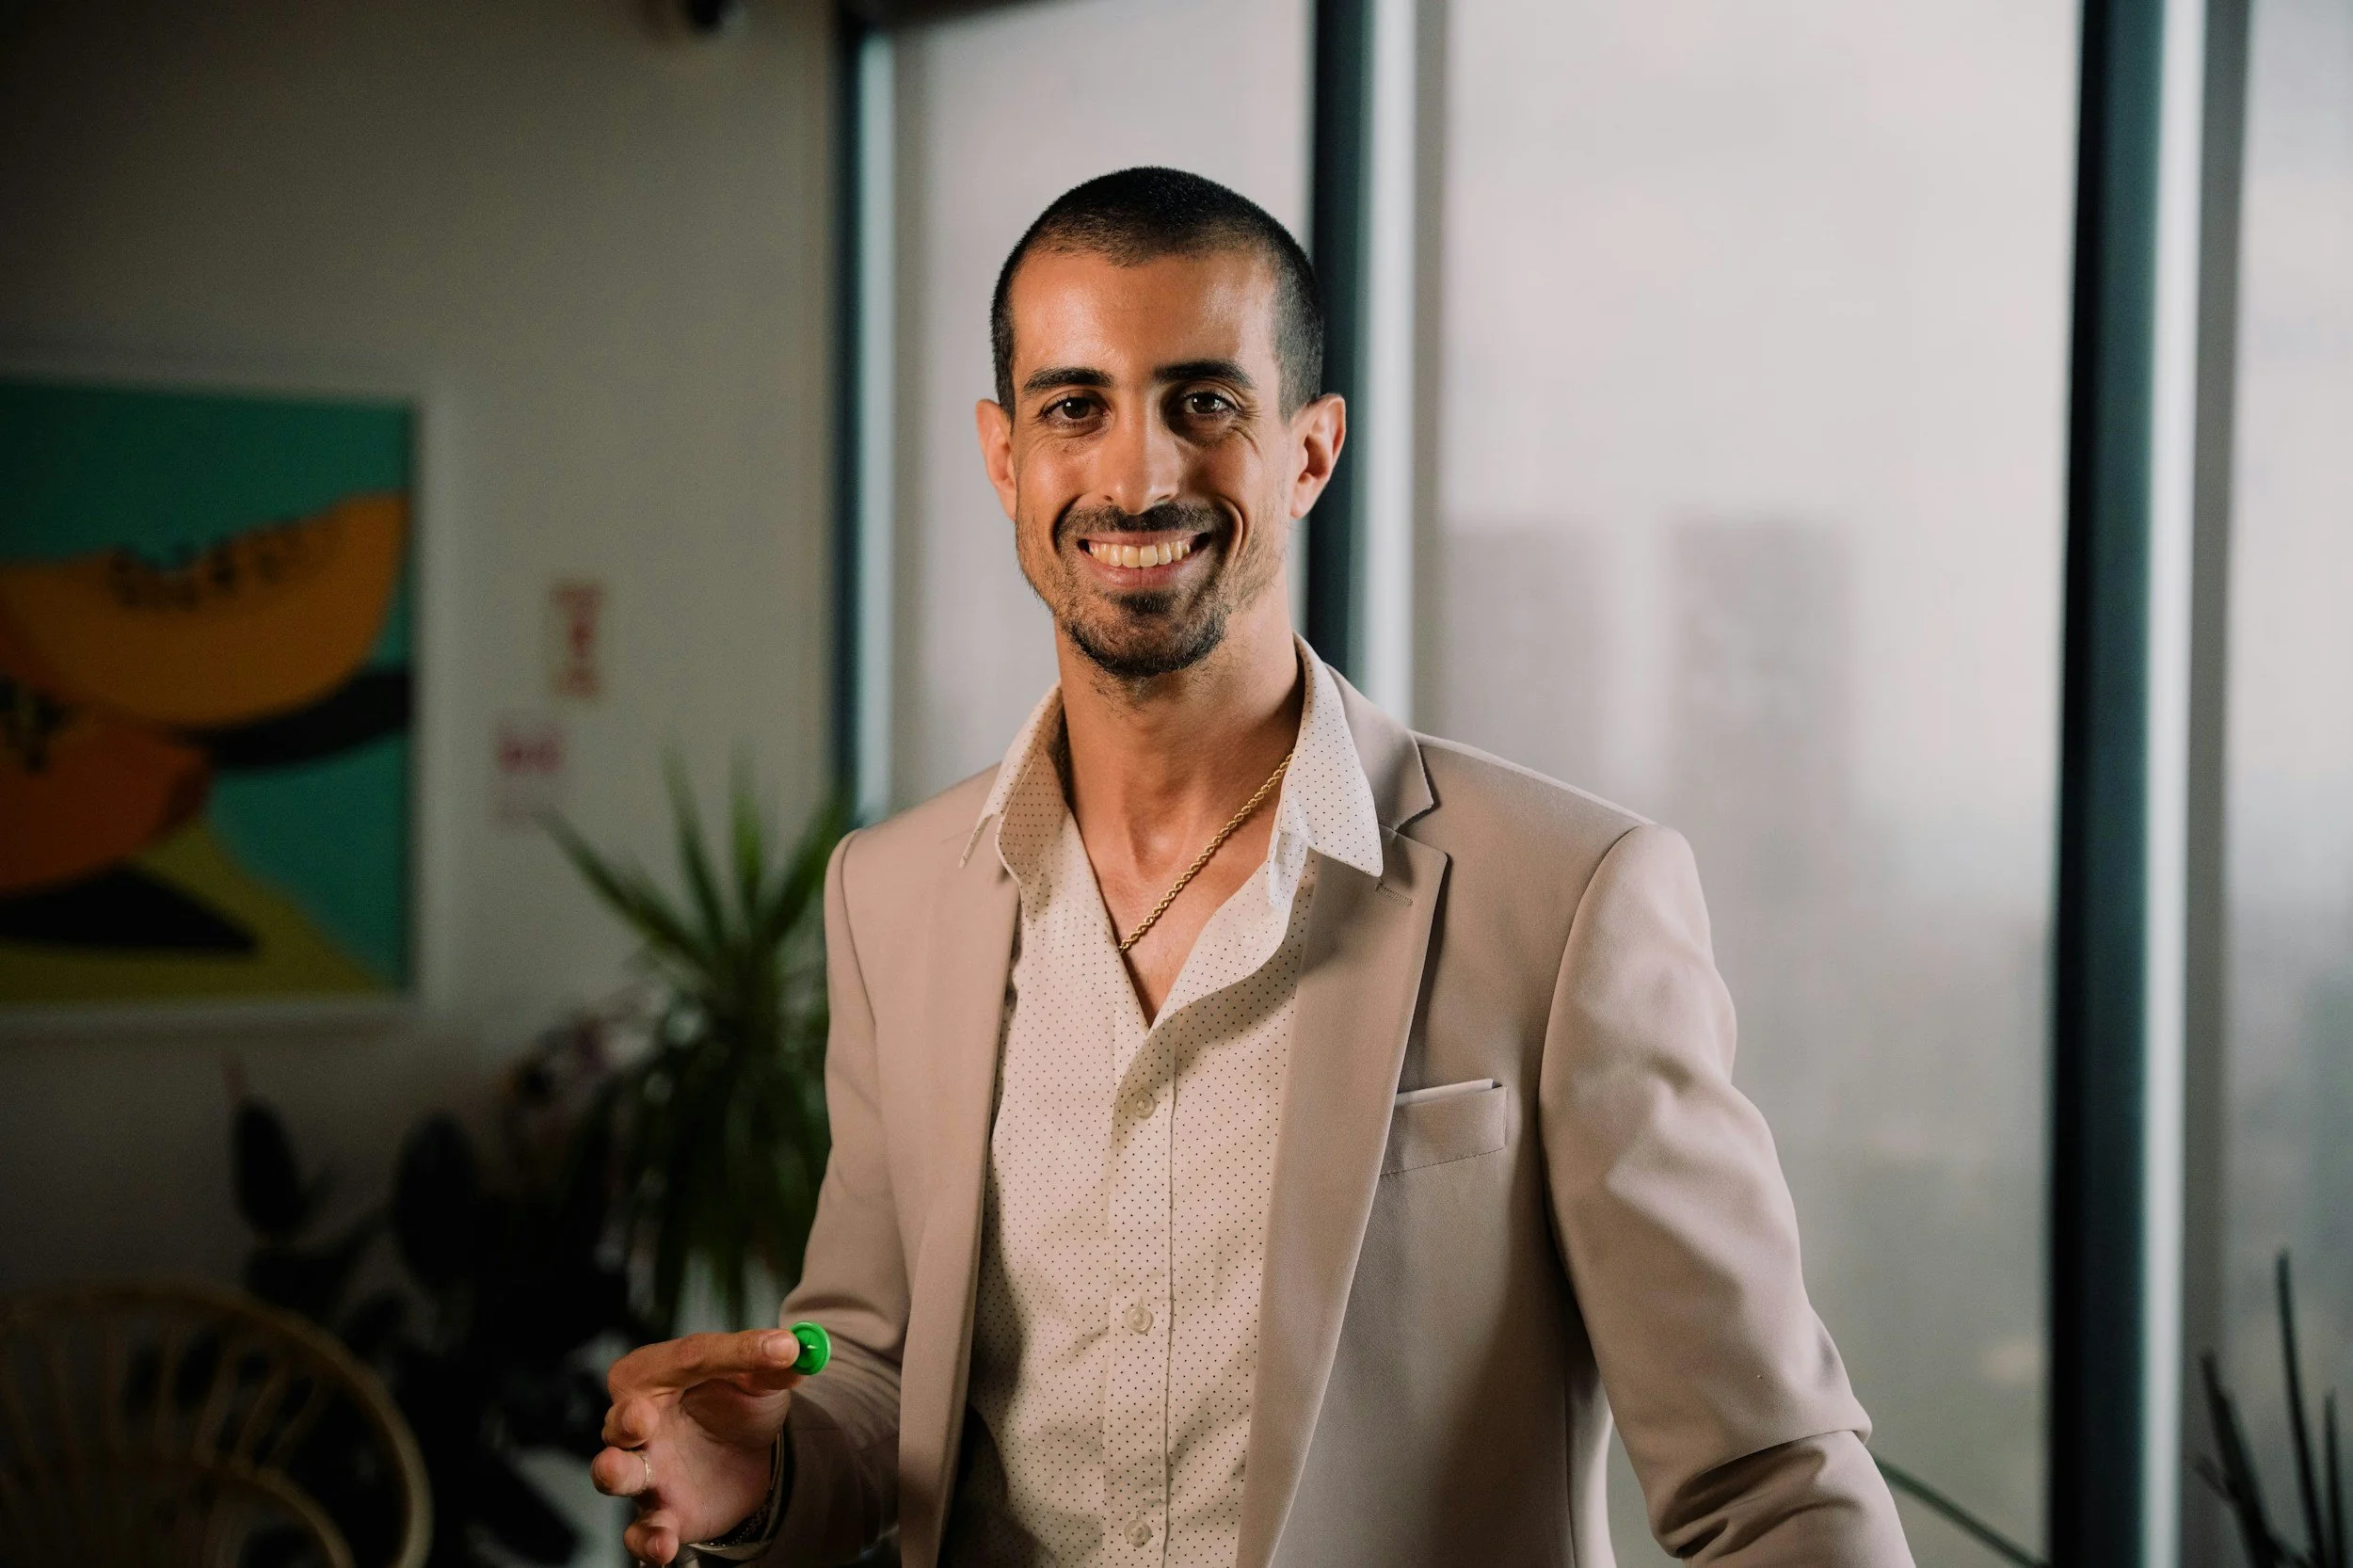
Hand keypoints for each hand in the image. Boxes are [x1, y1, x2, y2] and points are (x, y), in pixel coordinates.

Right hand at [591, 1328, 807, 1562]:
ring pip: (615, 1473)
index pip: (689, 1358)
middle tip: (641, 1418)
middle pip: (622, 1419)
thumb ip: (769, 1365)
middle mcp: (639, 1421)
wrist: (749, 1456)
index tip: (780, 1350)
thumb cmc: (736, 1404)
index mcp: (661, 1372)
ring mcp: (645, 1470)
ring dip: (614, 1473)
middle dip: (625, 1420)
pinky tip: (664, 1543)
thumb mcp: (757, 1379)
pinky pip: (642, 1531)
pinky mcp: (659, 1513)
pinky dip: (649, 1539)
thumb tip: (791, 1347)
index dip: (734, 1352)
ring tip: (616, 1470)